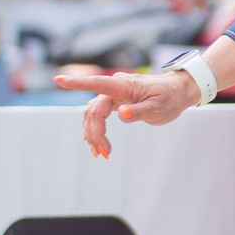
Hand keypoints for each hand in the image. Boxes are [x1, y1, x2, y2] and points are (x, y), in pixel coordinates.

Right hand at [55, 69, 200, 158]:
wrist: (176, 92)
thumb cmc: (169, 97)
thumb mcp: (159, 108)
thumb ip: (139, 111)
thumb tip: (121, 113)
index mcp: (124, 86)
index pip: (97, 83)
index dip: (77, 83)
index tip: (58, 81)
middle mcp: (115, 89)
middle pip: (94, 110)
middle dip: (95, 132)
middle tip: (105, 153)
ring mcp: (113, 95)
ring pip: (93, 114)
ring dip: (93, 134)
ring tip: (102, 153)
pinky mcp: (114, 102)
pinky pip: (97, 115)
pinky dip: (94, 129)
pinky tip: (95, 143)